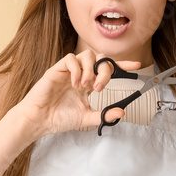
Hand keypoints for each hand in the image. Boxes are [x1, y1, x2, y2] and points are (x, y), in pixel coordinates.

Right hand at [15, 50, 143, 138]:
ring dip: (90, 70)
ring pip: (86, 55)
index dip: (122, 66)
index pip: (108, 69)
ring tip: (85, 87)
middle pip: (100, 59)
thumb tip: (122, 112)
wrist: (39, 121)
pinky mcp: (56, 69)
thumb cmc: (58, 118)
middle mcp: (80, 74)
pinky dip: (77, 70)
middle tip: (100, 87)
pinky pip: (70, 59)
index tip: (137, 67)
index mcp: (88, 83)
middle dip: (105, 70)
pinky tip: (74, 83)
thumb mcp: (86, 118)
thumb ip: (103, 115)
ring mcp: (69, 70)